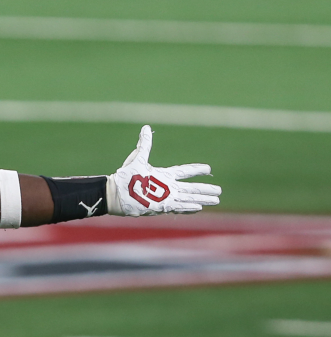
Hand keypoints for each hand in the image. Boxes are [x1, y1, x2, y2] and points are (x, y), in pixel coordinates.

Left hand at [107, 126, 221, 216]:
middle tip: (219, 191)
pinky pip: (179, 208)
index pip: (184, 171)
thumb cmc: (126, 176)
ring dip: (202, 199)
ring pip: (189, 198)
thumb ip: (144, 144)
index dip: (196, 170)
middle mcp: (167, 187)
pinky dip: (189, 208)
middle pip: (191, 188)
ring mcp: (165, 198)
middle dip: (205, 189)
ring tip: (215, 201)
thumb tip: (145, 127)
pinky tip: (199, 208)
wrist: (116, 194)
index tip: (208, 169)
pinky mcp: (161, 207)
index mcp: (163, 175)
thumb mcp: (137, 158)